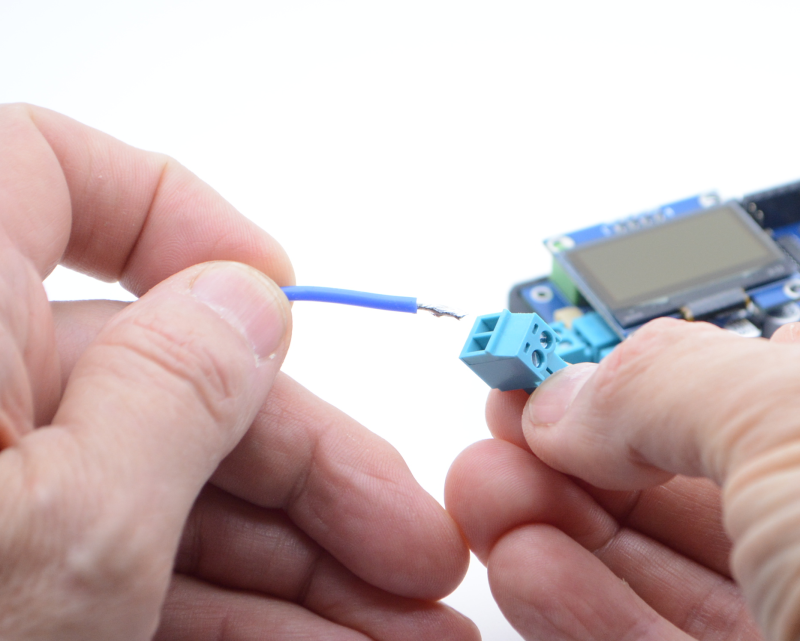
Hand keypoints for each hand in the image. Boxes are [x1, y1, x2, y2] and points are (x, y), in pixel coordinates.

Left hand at [0, 104, 473, 639]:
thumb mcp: (63, 532)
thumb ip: (171, 391)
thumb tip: (246, 298)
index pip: (49, 173)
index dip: (177, 213)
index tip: (276, 291)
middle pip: (165, 384)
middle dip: (313, 474)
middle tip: (417, 552)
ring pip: (164, 497)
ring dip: (298, 571)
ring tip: (408, 631)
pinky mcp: (1, 584)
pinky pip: (130, 575)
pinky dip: (232, 618)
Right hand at [446, 317, 799, 640]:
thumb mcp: (790, 419)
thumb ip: (662, 385)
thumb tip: (563, 400)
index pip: (717, 391)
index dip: (619, 379)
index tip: (539, 367)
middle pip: (664, 482)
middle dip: (562, 454)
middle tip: (501, 431)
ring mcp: (781, 622)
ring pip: (640, 566)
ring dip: (544, 523)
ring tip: (485, 490)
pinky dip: (567, 604)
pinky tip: (521, 565)